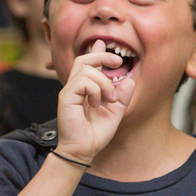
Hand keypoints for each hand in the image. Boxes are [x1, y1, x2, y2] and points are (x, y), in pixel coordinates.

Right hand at [54, 40, 135, 164]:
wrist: (83, 151)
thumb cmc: (95, 135)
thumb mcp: (115, 113)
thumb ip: (122, 97)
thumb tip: (129, 80)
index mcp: (85, 89)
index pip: (88, 64)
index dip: (97, 52)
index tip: (104, 45)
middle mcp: (75, 87)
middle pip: (84, 59)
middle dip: (102, 56)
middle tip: (118, 64)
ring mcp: (69, 91)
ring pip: (87, 69)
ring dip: (104, 82)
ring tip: (108, 99)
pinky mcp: (66, 97)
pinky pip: (83, 81)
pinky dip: (96, 90)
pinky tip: (96, 104)